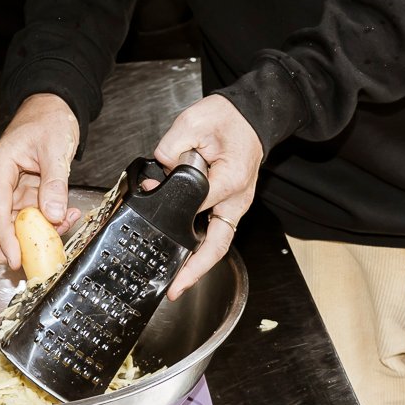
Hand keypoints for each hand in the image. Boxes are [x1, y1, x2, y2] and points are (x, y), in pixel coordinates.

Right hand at [0, 94, 80, 270]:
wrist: (51, 107)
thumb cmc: (47, 119)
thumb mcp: (55, 148)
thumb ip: (55, 182)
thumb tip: (52, 214)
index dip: (3, 240)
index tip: (15, 259)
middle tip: (21, 258)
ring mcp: (6, 191)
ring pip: (5, 228)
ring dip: (29, 237)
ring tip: (59, 228)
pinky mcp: (19, 196)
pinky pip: (25, 220)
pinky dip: (43, 226)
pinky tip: (64, 216)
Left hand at [154, 94, 265, 299]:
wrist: (251, 116)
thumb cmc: (228, 118)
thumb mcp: (194, 122)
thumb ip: (171, 148)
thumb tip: (156, 171)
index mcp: (231, 178)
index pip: (199, 204)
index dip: (173, 209)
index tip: (152, 203)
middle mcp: (237, 197)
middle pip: (218, 242)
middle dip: (196, 269)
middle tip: (175, 288)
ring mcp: (235, 203)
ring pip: (218, 241)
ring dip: (198, 263)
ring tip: (176, 281)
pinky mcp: (230, 203)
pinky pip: (215, 230)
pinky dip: (200, 247)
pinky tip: (184, 257)